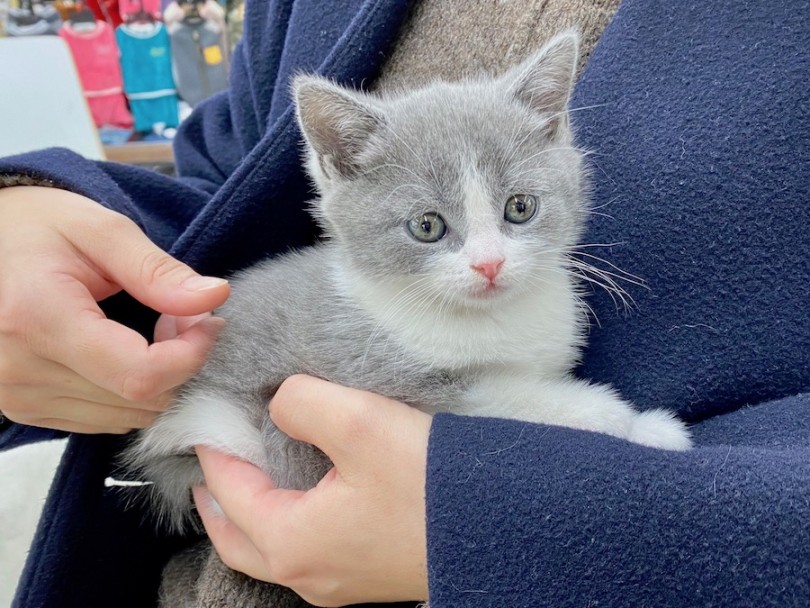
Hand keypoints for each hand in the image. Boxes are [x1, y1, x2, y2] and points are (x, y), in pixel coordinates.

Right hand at [0, 186, 229, 433]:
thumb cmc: (39, 228)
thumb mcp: (101, 230)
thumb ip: (158, 271)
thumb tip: (215, 297)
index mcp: (38, 318)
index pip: (141, 375)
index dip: (191, 355)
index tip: (207, 321)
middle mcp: (21, 370)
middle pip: (140, 401)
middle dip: (180, 364)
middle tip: (179, 319)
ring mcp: (18, 397)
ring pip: (128, 417)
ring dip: (158, 380)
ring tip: (150, 331)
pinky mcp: (25, 409)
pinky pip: (105, 419)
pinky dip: (130, 392)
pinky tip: (124, 351)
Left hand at [194, 375, 431, 606]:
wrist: (504, 526)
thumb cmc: (430, 483)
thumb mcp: (359, 422)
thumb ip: (302, 403)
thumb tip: (282, 405)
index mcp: (293, 542)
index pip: (230, 492)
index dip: (214, 451)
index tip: (208, 421)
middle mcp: (310, 574)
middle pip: (238, 541)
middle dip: (219, 501)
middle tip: (212, 464)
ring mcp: (340, 582)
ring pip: (271, 552)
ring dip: (250, 517)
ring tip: (251, 482)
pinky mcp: (368, 575)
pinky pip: (306, 553)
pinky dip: (286, 525)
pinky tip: (305, 498)